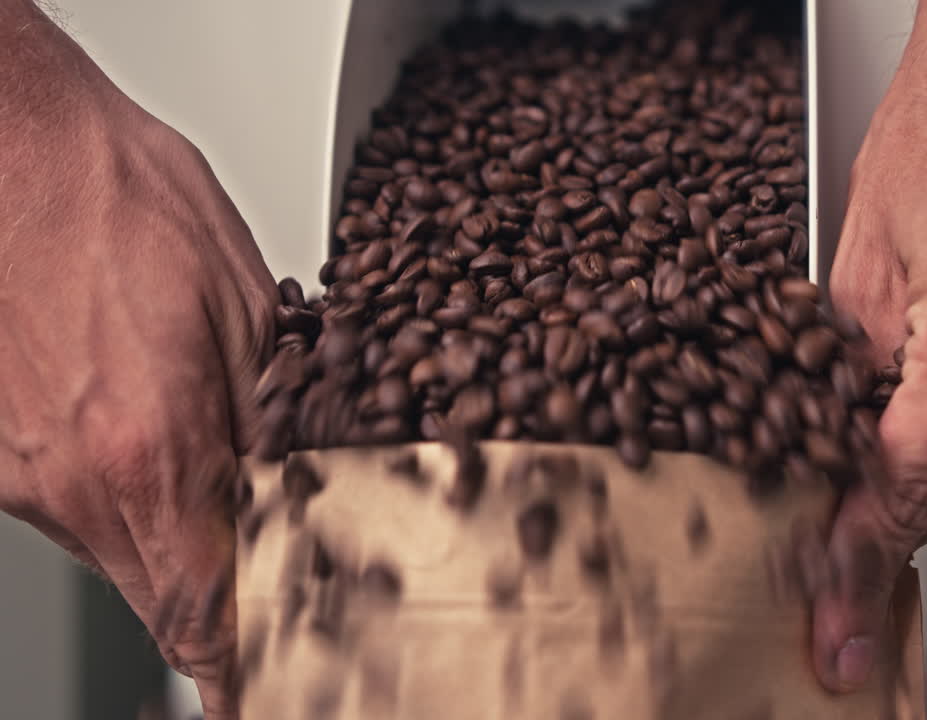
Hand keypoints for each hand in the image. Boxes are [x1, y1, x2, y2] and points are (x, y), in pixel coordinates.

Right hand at [0, 5, 276, 716]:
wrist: (9, 142)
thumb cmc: (123, 200)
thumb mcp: (246, 311)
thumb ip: (274, 427)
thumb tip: (302, 502)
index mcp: (153, 450)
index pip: (203, 616)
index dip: (240, 672)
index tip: (263, 693)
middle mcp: (72, 479)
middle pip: (162, 602)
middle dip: (220, 608)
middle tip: (269, 586)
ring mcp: (16, 471)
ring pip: (116, 555)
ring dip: (172, 540)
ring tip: (205, 472)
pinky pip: (67, 506)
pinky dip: (116, 495)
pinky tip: (141, 430)